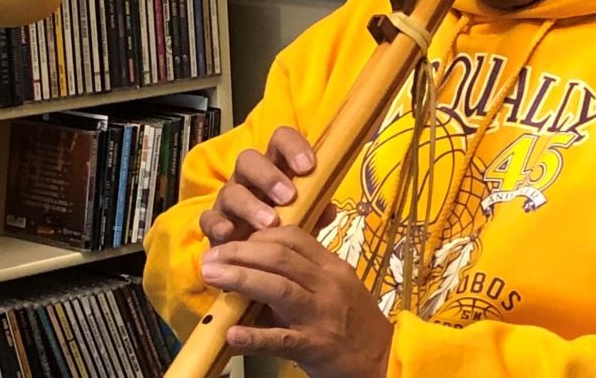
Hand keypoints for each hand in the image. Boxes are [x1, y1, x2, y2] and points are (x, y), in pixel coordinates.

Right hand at [200, 127, 335, 244]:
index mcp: (276, 168)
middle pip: (249, 159)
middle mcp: (249, 178)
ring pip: (231, 191)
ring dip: (251, 205)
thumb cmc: (286, 227)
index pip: (280, 140)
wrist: (258, 257)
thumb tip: (329, 210)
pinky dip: (218, 224)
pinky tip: (230, 233)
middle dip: (268, 176)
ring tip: (271, 223)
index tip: (308, 166)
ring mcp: (229, 200)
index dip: (293, 147)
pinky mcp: (214, 224)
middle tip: (289, 197)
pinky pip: (209, 219)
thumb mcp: (307, 218)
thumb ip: (317, 211)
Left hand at [201, 226, 392, 377]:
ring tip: (211, 275)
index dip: (259, 235)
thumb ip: (307, 274)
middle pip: (280, 258)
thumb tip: (260, 264)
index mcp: (333, 268)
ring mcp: (322, 316)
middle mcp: (329, 286)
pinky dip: (255, 336)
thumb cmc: (356, 324)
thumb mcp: (338, 289)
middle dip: (240, 252)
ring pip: (278, 289)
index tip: (234, 241)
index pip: (294, 237)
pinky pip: (282, 339)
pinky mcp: (316, 347)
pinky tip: (232, 333)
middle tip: (211, 256)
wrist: (384, 360)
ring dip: (241, 278)